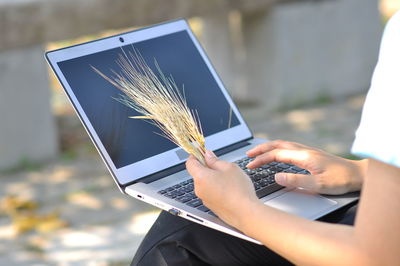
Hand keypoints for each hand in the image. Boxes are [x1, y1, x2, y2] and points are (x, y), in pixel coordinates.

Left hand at [186, 150, 259, 228]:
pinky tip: (229, 189)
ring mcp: (204, 199)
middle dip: (207, 168)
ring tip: (229, 180)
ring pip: (205, 184)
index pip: (190, 163)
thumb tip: (208, 155)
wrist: (246, 213)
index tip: (201, 152)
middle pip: (198, 173)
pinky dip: (217, 189)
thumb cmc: (239, 191)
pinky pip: (210, 193)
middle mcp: (199, 189)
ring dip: (213, 179)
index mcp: (201, 177)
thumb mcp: (229, 167)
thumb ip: (215, 160)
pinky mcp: (211, 206)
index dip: (195, 155)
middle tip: (221, 166)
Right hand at [246, 140, 367, 194]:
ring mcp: (307, 151)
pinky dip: (277, 149)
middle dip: (260, 148)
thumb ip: (297, 180)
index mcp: (303, 156)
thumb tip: (276, 176)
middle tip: (247, 155)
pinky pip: (288, 148)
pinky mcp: (310, 154)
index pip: (276, 154)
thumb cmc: (341, 180)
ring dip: (268, 147)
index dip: (261, 159)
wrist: (358, 174)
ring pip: (282, 145)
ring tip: (257, 153)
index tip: (250, 165)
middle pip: (277, 144)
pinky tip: (277, 155)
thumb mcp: (318, 184)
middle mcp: (304, 150)